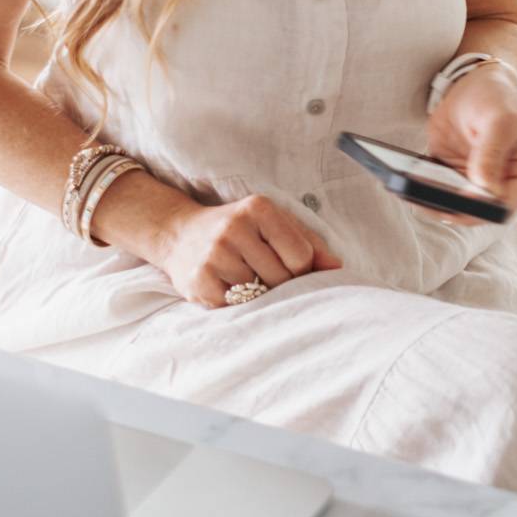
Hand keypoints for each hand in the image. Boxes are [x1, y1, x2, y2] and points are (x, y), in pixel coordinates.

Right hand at [153, 194, 342, 309]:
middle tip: (265, 277)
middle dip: (280, 285)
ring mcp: (214, 255)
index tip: (289, 268)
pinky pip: (235, 307)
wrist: (179, 235)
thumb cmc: (239, 230)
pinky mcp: (199, 281)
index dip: (301, 270)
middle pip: (282, 279)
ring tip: (245, 282)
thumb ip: (309, 243)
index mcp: (258, 209)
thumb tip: (338, 268)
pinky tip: (228, 289)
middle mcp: (234, 228)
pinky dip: (237, 305)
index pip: (301, 257)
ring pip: (258, 295)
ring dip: (258, 296)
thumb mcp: (273, 223)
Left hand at [424, 63, 516, 218]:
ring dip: (433, 201)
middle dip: (453, 207)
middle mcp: (503, 186)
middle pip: (477, 211)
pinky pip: (436, 190)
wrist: (472, 84)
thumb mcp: (500, 119)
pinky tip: (406, 182)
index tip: (464, 196)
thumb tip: (484, 187)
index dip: (485, 207)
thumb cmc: (495, 98)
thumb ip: (493, 152)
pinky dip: (422, 189)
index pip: (506, 205)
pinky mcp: (452, 178)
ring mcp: (476, 184)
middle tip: (429, 197)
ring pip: (453, 205)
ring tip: (412, 191)